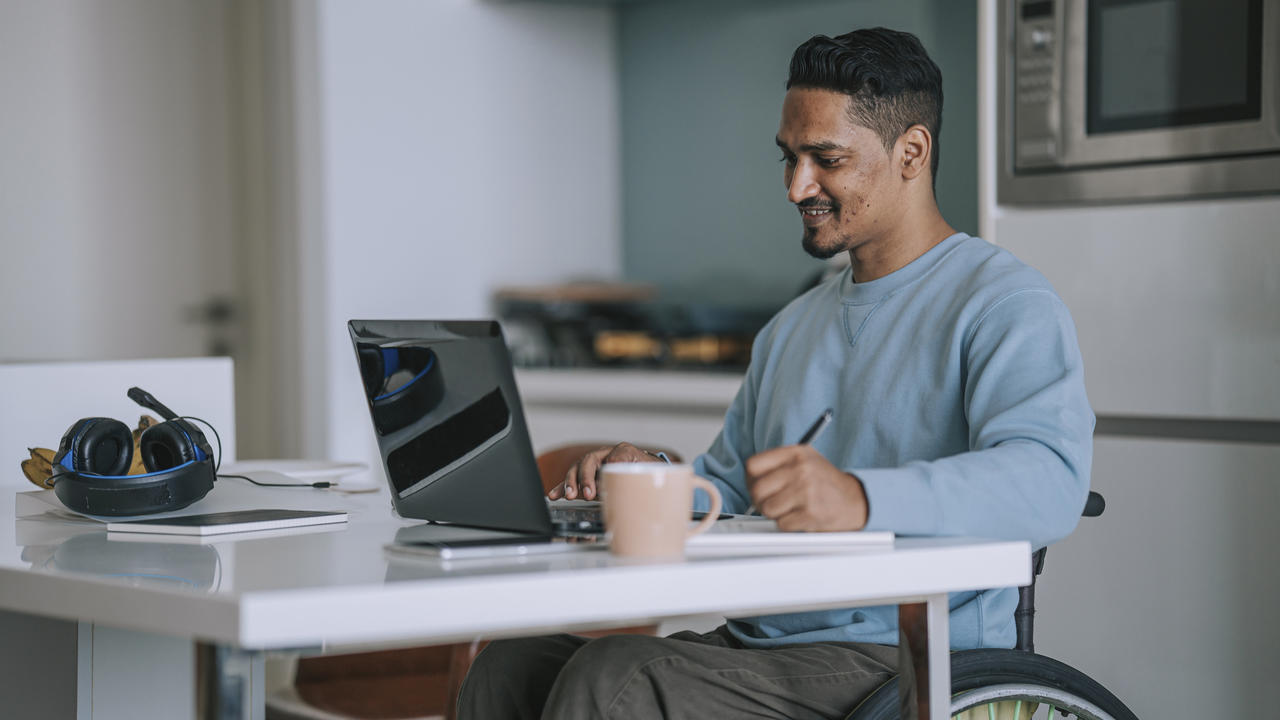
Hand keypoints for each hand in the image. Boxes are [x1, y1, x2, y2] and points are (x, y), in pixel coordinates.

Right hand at [546, 442, 656, 500]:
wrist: (649, 473)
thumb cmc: (648, 471)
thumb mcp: (648, 468)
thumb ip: (635, 465)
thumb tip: (614, 463)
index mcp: (621, 451)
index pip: (604, 458)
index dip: (597, 474)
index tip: (595, 490)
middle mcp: (605, 456)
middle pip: (587, 462)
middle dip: (583, 479)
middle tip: (587, 495)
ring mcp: (595, 467)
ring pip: (577, 470)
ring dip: (570, 483)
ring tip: (568, 495)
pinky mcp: (589, 479)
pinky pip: (573, 481)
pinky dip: (562, 488)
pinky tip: (554, 495)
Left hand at [744, 445, 867, 530]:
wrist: (855, 500)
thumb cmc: (825, 482)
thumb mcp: (805, 460)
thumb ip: (778, 464)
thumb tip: (748, 480)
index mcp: (796, 453)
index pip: (753, 465)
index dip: (751, 479)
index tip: (757, 485)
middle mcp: (801, 469)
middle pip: (757, 489)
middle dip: (761, 500)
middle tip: (772, 502)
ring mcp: (806, 491)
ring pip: (768, 508)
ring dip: (775, 514)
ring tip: (789, 509)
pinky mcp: (811, 513)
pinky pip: (782, 524)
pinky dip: (788, 524)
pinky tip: (800, 516)